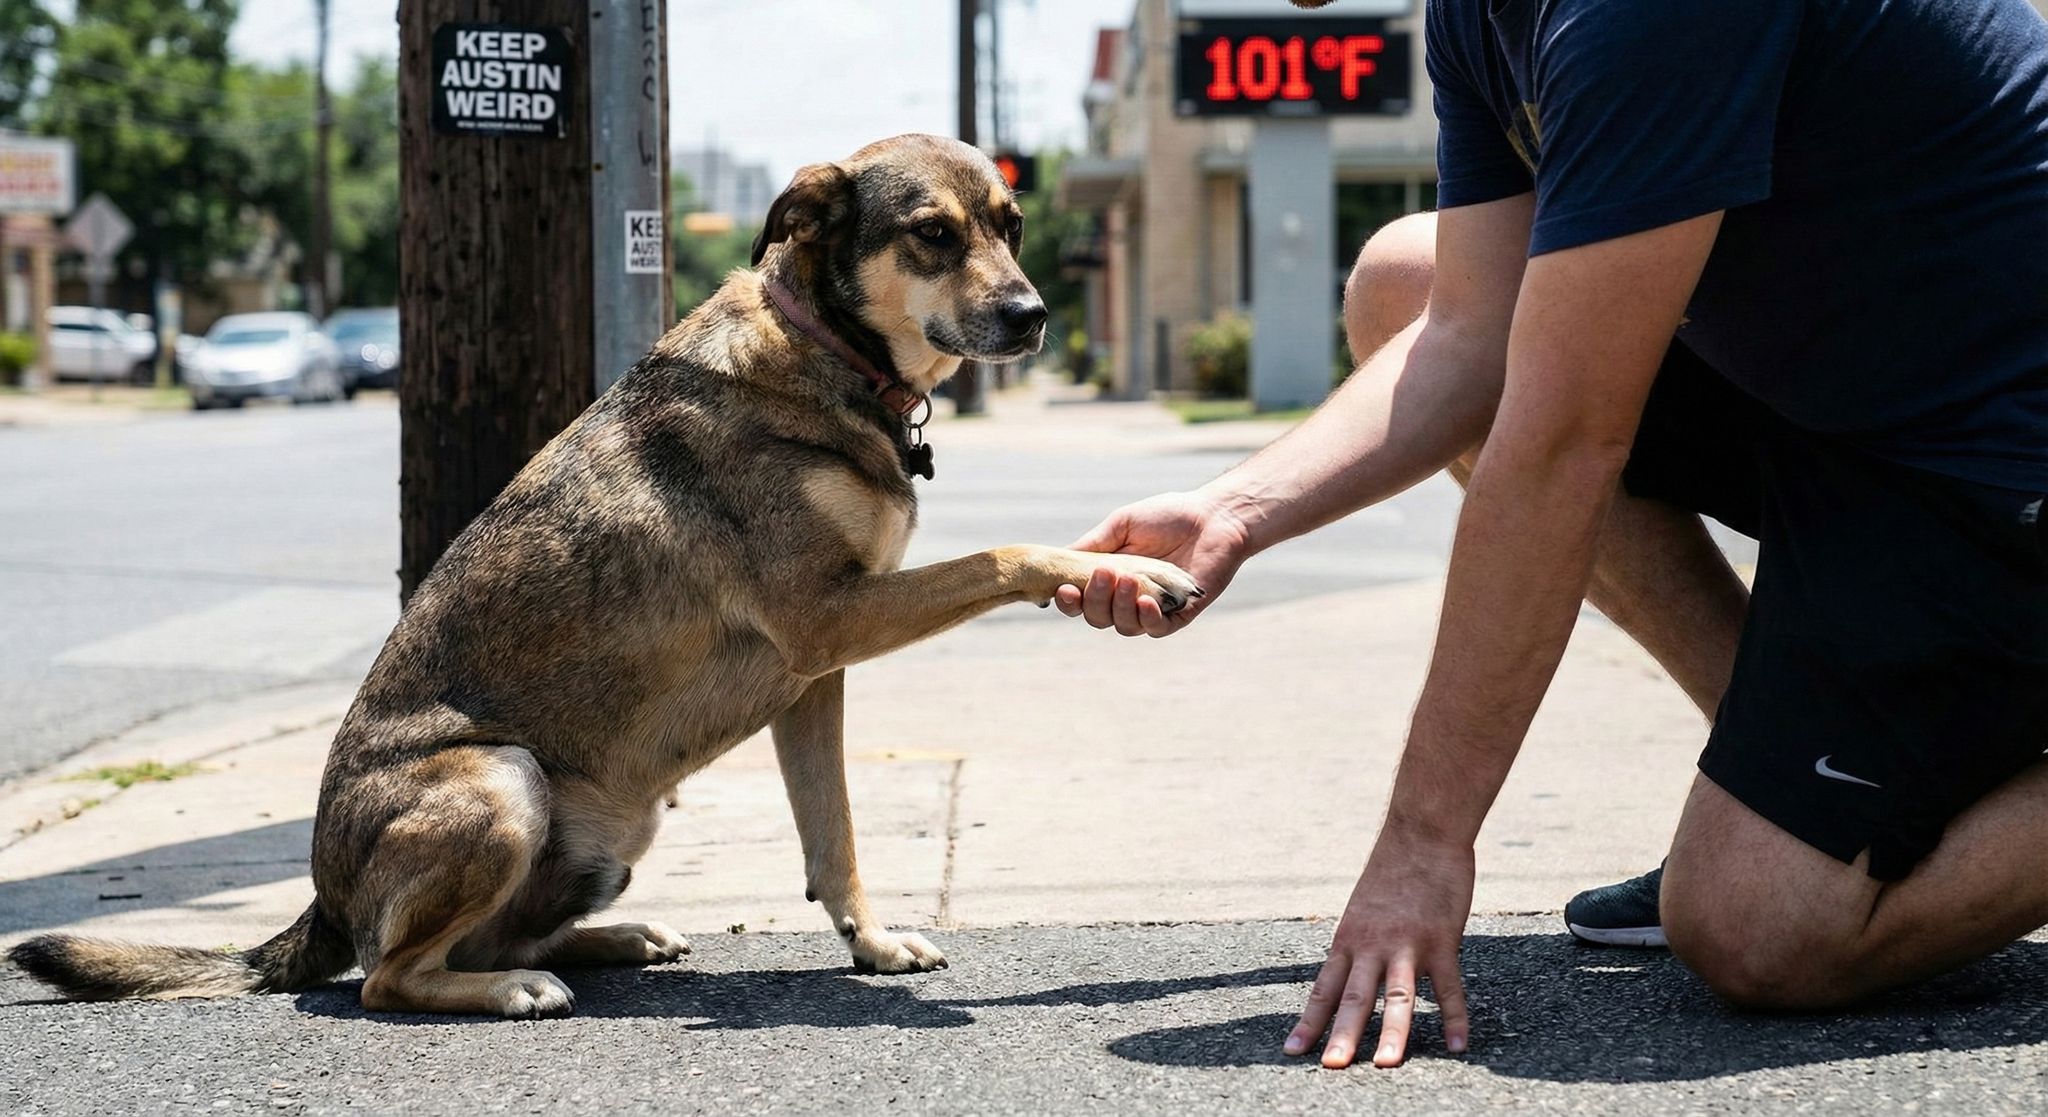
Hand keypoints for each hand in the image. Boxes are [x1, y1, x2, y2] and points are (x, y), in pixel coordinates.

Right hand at [1053, 491, 1248, 636]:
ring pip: (1123, 625)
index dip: (1069, 601)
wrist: (1214, 517)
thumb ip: (1093, 544)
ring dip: (1120, 605)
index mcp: (1109, 578)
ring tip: (1129, 579)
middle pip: (1097, 617)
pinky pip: (1155, 629)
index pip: (1081, 600)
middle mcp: (1127, 598)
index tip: (1064, 589)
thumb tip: (1057, 559)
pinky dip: (1147, 619)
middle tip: (1105, 573)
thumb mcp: (1122, 525)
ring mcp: (1152, 609)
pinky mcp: (1178, 616)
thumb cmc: (1168, 517)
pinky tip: (1147, 602)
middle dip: (1096, 599)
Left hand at [1286, 832, 1473, 1068]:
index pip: (1324, 988)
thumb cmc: (1393, 870)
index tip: (1292, 1051)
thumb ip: (1359, 943)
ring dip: (1392, 1032)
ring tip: (1385, 1065)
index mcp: (1349, 939)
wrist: (1422, 834)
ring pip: (1397, 995)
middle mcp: (1372, 946)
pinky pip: (1449, 987)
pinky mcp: (1442, 941)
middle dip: (1341, 1036)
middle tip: (1331, 1068)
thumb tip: (1352, 972)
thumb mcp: (1362, 908)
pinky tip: (1458, 1045)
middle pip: (1353, 998)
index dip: (1308, 1021)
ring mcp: (1408, 944)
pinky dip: (1454, 1017)